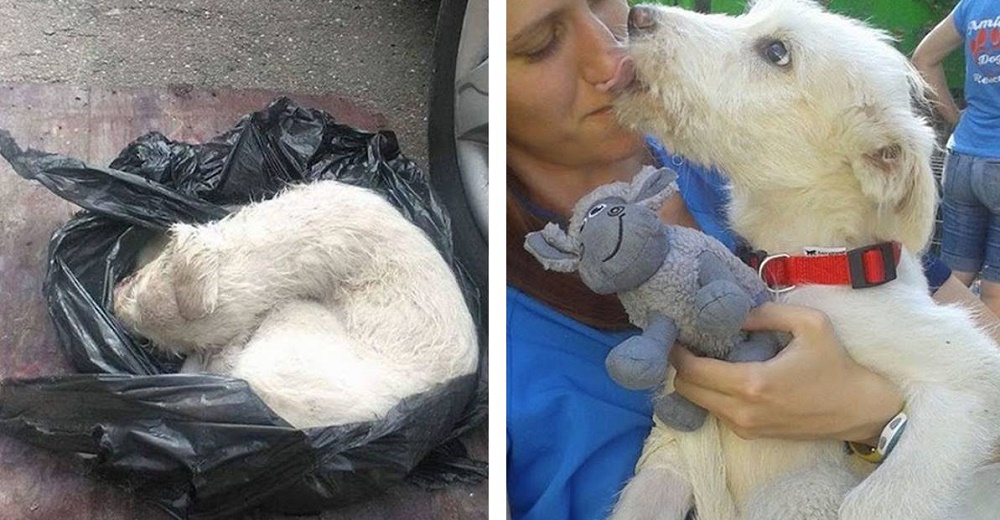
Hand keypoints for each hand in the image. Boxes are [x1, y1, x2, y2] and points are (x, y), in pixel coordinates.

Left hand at [669, 302, 902, 442]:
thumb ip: (765, 313)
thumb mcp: (808, 324)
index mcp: (752, 383)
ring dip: (694, 380)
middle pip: (685, 389)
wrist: (859, 410)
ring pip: (697, 402)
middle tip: (689, 341)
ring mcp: (745, 427)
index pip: (691, 370)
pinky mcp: (751, 435)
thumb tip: (731, 311)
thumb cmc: (836, 364)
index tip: (676, 331)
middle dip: (680, 365)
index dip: (677, 350)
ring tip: (707, 354)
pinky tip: (724, 373)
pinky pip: (715, 412)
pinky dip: (711, 393)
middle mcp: (742, 411)